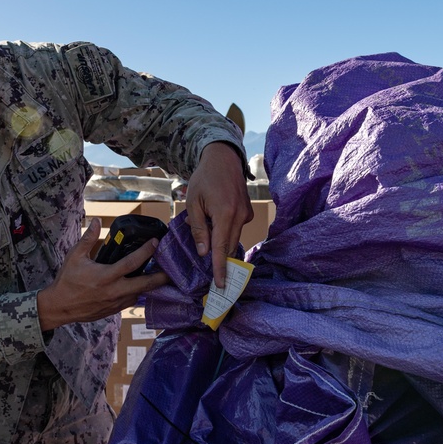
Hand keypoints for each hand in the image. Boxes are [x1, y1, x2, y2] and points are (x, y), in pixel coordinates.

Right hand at [37, 218, 168, 330]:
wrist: (60, 307)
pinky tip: (142, 287)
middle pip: (144, 284)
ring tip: (162, 277)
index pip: (132, 263)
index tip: (156, 242)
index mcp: (106, 276)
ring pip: (140, 294)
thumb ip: (87, 239)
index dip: (146, 252)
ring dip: (151, 286)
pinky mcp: (113, 310)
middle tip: (173, 271)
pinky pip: (131, 302)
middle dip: (160, 277)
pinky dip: (138, 294)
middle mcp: (114, 291)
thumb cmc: (67, 281)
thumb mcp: (75, 257)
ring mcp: (115, 303)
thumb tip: (95, 221)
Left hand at [184, 142, 253, 287]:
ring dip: (221, 243)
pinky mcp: (248, 211)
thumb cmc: (204, 178)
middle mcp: (240, 216)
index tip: (221, 285)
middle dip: (220, 259)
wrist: (223, 158)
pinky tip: (215, 222)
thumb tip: (204, 252)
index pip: (221, 248)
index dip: (220, 268)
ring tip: (208, 237)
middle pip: (229, 246)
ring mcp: (246, 214)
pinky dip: (226, 232)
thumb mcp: (194, 203)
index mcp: (225, 214)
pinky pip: (237, 229)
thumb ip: (199, 229)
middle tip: (211, 272)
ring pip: (233, 238)